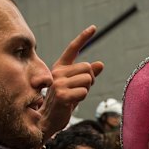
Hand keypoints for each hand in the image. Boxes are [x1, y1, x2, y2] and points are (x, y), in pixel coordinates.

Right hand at [39, 25, 103, 142]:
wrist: (47, 120)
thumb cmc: (63, 103)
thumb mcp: (75, 86)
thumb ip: (87, 75)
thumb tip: (100, 64)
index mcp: (59, 68)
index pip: (72, 49)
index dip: (83, 38)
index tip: (94, 27)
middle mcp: (57, 72)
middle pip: (87, 67)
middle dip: (90, 79)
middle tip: (81, 90)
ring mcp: (58, 83)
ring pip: (88, 79)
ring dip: (87, 89)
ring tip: (75, 96)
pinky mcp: (61, 95)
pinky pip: (84, 91)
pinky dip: (82, 98)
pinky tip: (72, 103)